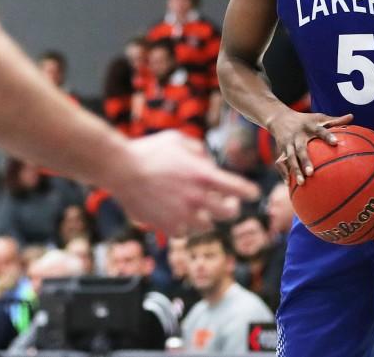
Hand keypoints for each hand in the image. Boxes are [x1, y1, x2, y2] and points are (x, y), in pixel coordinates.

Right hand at [108, 131, 258, 234]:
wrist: (121, 169)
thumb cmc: (148, 150)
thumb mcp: (178, 140)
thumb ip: (198, 150)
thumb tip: (207, 162)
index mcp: (203, 175)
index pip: (239, 189)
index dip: (250, 192)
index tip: (252, 194)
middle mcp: (197, 198)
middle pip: (229, 214)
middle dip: (231, 209)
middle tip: (227, 205)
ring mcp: (182, 214)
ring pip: (207, 227)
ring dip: (206, 219)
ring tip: (199, 212)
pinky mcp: (166, 225)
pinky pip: (183, 234)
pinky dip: (184, 228)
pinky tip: (180, 219)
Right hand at [269, 111, 352, 185]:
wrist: (279, 117)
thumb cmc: (305, 120)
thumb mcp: (319, 117)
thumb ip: (335, 120)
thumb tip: (352, 117)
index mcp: (309, 127)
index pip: (320, 131)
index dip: (327, 136)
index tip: (335, 143)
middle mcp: (297, 136)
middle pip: (301, 149)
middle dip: (305, 160)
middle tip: (311, 173)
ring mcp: (287, 144)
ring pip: (290, 158)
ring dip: (295, 170)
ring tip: (301, 183)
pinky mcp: (281, 150)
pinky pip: (280, 163)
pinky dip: (284, 173)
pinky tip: (289, 184)